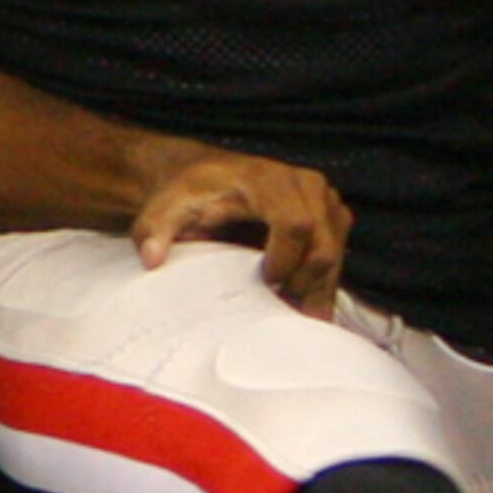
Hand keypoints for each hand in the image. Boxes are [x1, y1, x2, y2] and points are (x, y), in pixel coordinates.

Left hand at [129, 142, 347, 311]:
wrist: (208, 179)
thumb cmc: (191, 194)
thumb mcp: (166, 207)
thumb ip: (155, 230)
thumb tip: (152, 258)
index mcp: (269, 179)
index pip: (295, 223)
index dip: (284, 259)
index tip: (264, 280)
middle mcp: (307, 185)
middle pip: (323, 246)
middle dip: (303, 283)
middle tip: (275, 305)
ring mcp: (326, 202)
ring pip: (336, 257)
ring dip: (315, 291)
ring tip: (287, 313)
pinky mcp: (334, 220)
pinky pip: (339, 260)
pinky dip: (321, 288)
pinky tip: (300, 309)